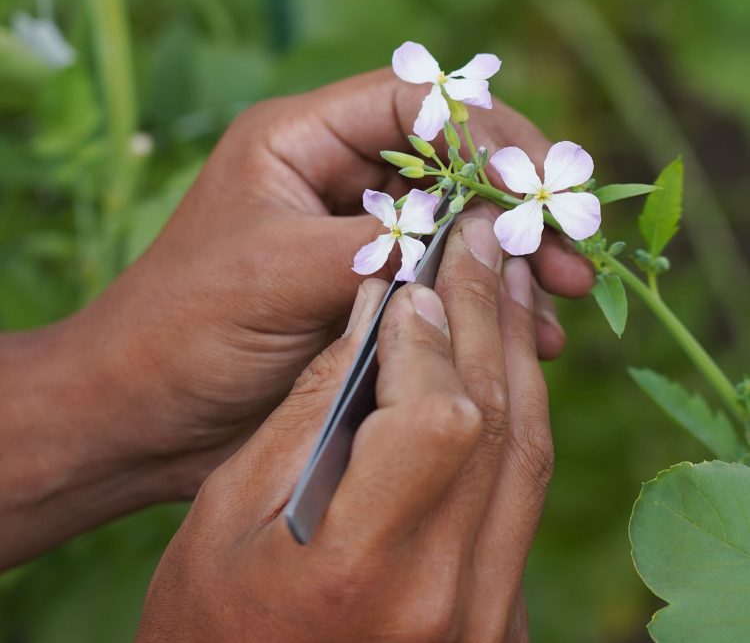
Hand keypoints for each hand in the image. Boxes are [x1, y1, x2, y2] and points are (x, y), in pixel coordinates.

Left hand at [72, 69, 588, 494]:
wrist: (141, 415)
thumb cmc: (183, 331)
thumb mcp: (278, 274)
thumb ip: (379, 243)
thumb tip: (479, 230)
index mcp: (301, 142)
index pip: (412, 101)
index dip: (483, 129)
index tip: (538, 180)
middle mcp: (334, 179)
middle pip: (446, 163)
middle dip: (513, 201)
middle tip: (571, 248)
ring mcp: (355, 238)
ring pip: (455, 225)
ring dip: (512, 255)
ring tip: (567, 294)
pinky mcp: (367, 292)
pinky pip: (442, 280)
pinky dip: (485, 300)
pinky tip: (527, 334)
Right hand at [136, 212, 551, 641]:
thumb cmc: (209, 618)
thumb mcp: (231, 507)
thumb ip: (311, 407)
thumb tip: (373, 315)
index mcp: (361, 566)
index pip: (439, 417)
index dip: (431, 338)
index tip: (413, 285)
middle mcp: (445, 598)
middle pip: (497, 424)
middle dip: (486, 318)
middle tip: (482, 244)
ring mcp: (484, 619)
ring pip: (526, 457)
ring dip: (514, 359)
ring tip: (502, 287)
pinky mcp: (497, 621)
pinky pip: (521, 498)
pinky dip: (514, 421)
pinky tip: (500, 369)